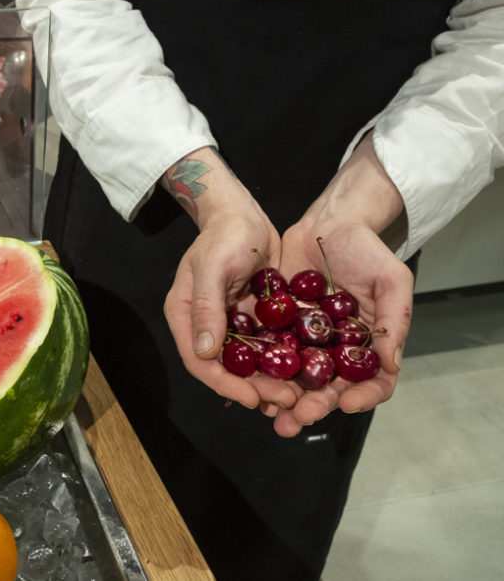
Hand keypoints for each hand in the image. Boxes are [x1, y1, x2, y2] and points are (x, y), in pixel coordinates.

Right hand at [161, 148, 295, 410]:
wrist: (245, 215)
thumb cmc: (224, 235)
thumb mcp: (213, 267)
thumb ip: (207, 307)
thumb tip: (203, 351)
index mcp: (185, 317)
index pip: (199, 362)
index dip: (225, 384)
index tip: (252, 398)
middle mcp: (206, 327)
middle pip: (226, 370)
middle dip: (255, 388)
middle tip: (286, 401)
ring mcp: (231, 326)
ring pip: (249, 364)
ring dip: (272, 382)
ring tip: (299, 397)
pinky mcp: (254, 321)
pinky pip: (268, 347)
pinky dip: (284, 362)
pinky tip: (307, 374)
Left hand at [269, 133, 412, 436]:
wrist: (328, 224)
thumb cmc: (368, 251)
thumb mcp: (392, 280)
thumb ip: (394, 321)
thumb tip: (391, 365)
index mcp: (369, 346)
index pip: (372, 383)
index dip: (362, 398)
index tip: (346, 403)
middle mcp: (336, 351)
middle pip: (328, 389)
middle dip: (313, 407)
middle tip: (298, 418)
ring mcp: (306, 341)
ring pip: (294, 379)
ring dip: (282, 397)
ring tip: (271, 411)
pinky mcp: (278, 328)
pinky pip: (267, 353)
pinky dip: (259, 369)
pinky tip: (248, 380)